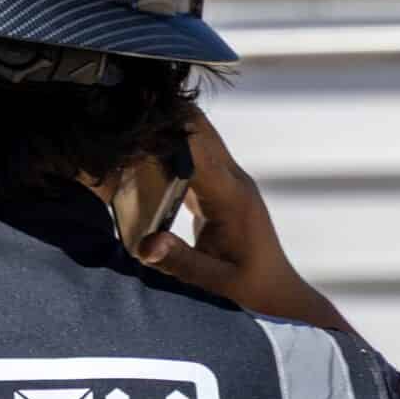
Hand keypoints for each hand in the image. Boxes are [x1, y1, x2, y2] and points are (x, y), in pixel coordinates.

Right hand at [134, 105, 350, 335]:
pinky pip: (194, 153)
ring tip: (128, 119)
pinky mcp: (220, 185)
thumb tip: (144, 245)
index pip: (197, 150)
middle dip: (165, 116)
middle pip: (199, 129)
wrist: (276, 290)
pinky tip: (143, 145)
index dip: (166, 134)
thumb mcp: (215, 281)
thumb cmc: (250, 287)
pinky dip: (170, 146)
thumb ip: (179, 262)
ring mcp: (228, 179)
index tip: (132, 125)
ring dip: (168, 126)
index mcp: (231, 196)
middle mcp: (232, 179)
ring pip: (197, 134)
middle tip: (123, 108)